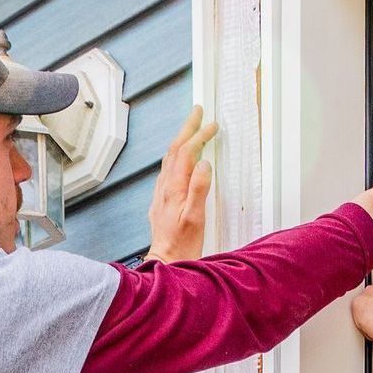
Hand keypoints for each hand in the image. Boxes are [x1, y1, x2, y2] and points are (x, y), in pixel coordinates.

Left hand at [144, 107, 216, 263]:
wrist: (166, 261)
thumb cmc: (182, 244)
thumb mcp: (195, 217)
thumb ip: (199, 188)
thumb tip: (204, 164)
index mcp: (174, 188)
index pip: (186, 153)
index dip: (198, 136)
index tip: (211, 125)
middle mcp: (164, 187)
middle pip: (174, 150)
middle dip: (186, 128)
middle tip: (197, 111)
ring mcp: (161, 193)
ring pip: (169, 158)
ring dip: (180, 140)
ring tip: (190, 128)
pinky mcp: (161, 201)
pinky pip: (167, 170)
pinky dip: (176, 156)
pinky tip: (180, 158)